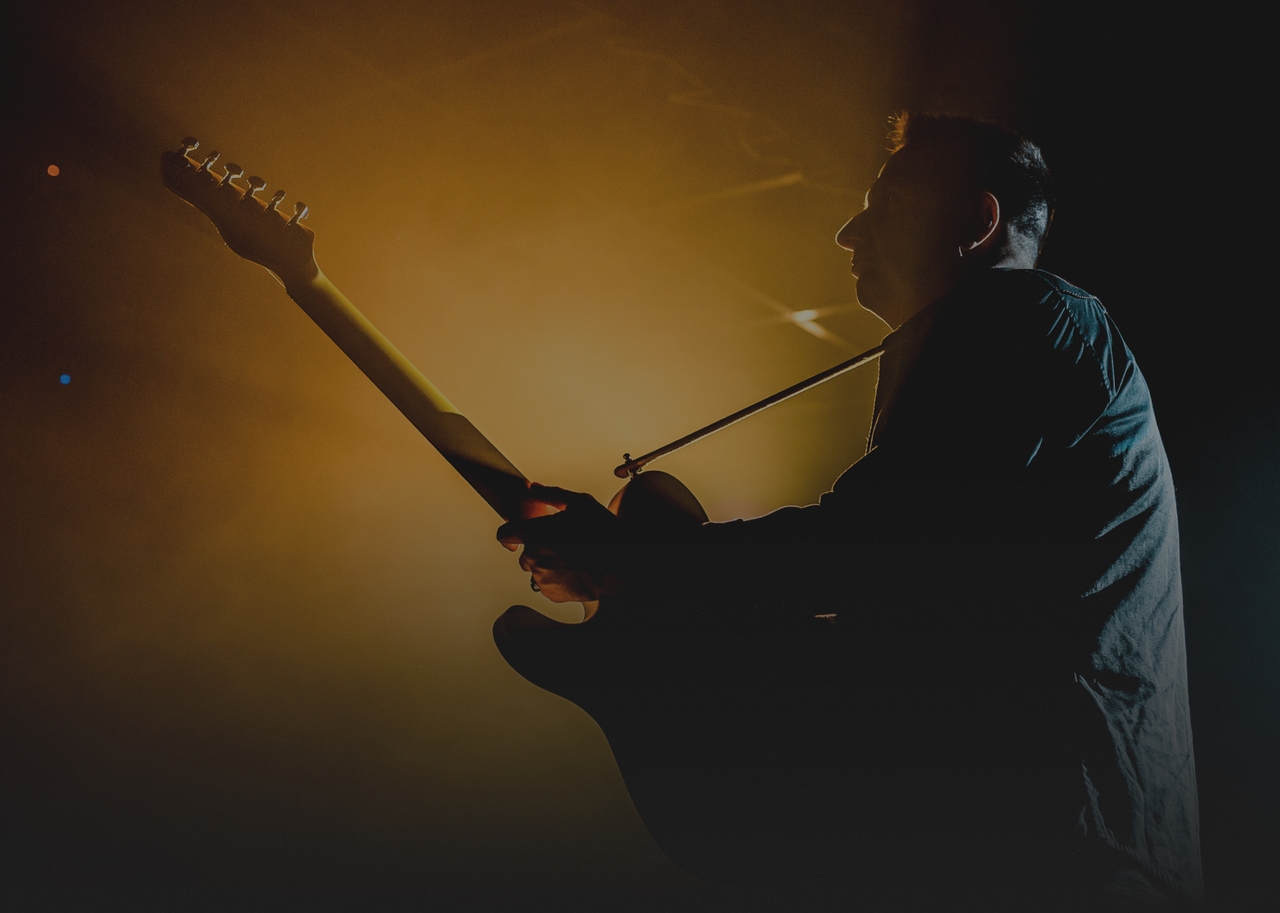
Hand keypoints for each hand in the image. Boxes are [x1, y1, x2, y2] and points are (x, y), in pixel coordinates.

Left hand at [497, 484, 624, 602]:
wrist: (623, 560)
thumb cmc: (603, 529)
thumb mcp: (579, 502)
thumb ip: (550, 494)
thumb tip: (532, 488)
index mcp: (536, 532)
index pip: (504, 534)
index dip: (510, 533)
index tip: (515, 535)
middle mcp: (534, 556)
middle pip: (525, 552)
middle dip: (539, 546)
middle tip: (563, 542)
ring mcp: (542, 577)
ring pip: (537, 569)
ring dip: (549, 563)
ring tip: (573, 557)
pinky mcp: (552, 593)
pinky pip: (547, 584)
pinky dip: (557, 578)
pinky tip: (575, 570)